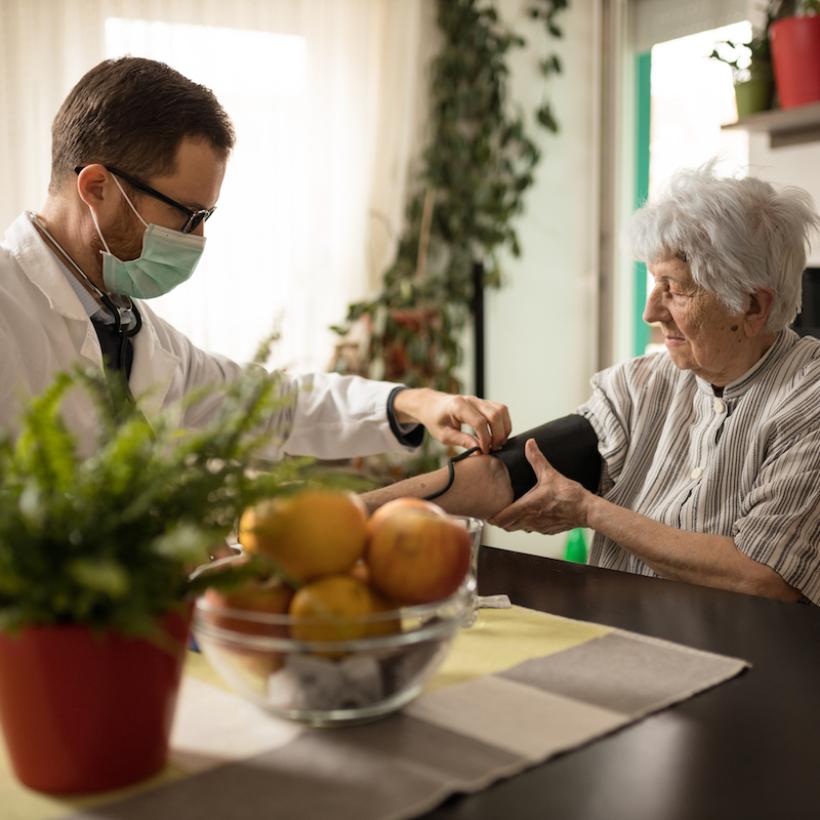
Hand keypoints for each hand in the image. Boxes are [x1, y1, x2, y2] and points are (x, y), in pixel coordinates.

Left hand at [393, 388, 511, 452]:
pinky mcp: (484, 403)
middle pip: (495, 415)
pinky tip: (497, 435)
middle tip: (493, 448)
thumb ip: (462, 441)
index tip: (484, 451)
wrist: (432, 405)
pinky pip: (501, 410)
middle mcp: (471, 400)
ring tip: (496, 443)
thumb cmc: (435, 420)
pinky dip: (503, 423)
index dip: (485, 439)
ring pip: (501, 410)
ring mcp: (479, 400)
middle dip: (498, 435)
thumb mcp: (444, 435)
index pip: (480, 422)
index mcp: (458, 406)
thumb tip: (479, 451)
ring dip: (503, 428)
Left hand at [489, 439, 590, 532]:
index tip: (487, 512)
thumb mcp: (550, 474)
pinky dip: (527, 524)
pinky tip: (530, 514)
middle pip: (507, 526)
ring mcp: (539, 528)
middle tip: (496, 511)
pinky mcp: (547, 530)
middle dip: (500, 520)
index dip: (492, 517)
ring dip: (513, 522)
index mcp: (527, 507)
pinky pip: (532, 529)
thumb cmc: (569, 494)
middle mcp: (530, 520)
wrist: (587, 510)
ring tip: (511, 511)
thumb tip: (529, 443)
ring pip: (519, 528)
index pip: (502, 518)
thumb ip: (536, 459)